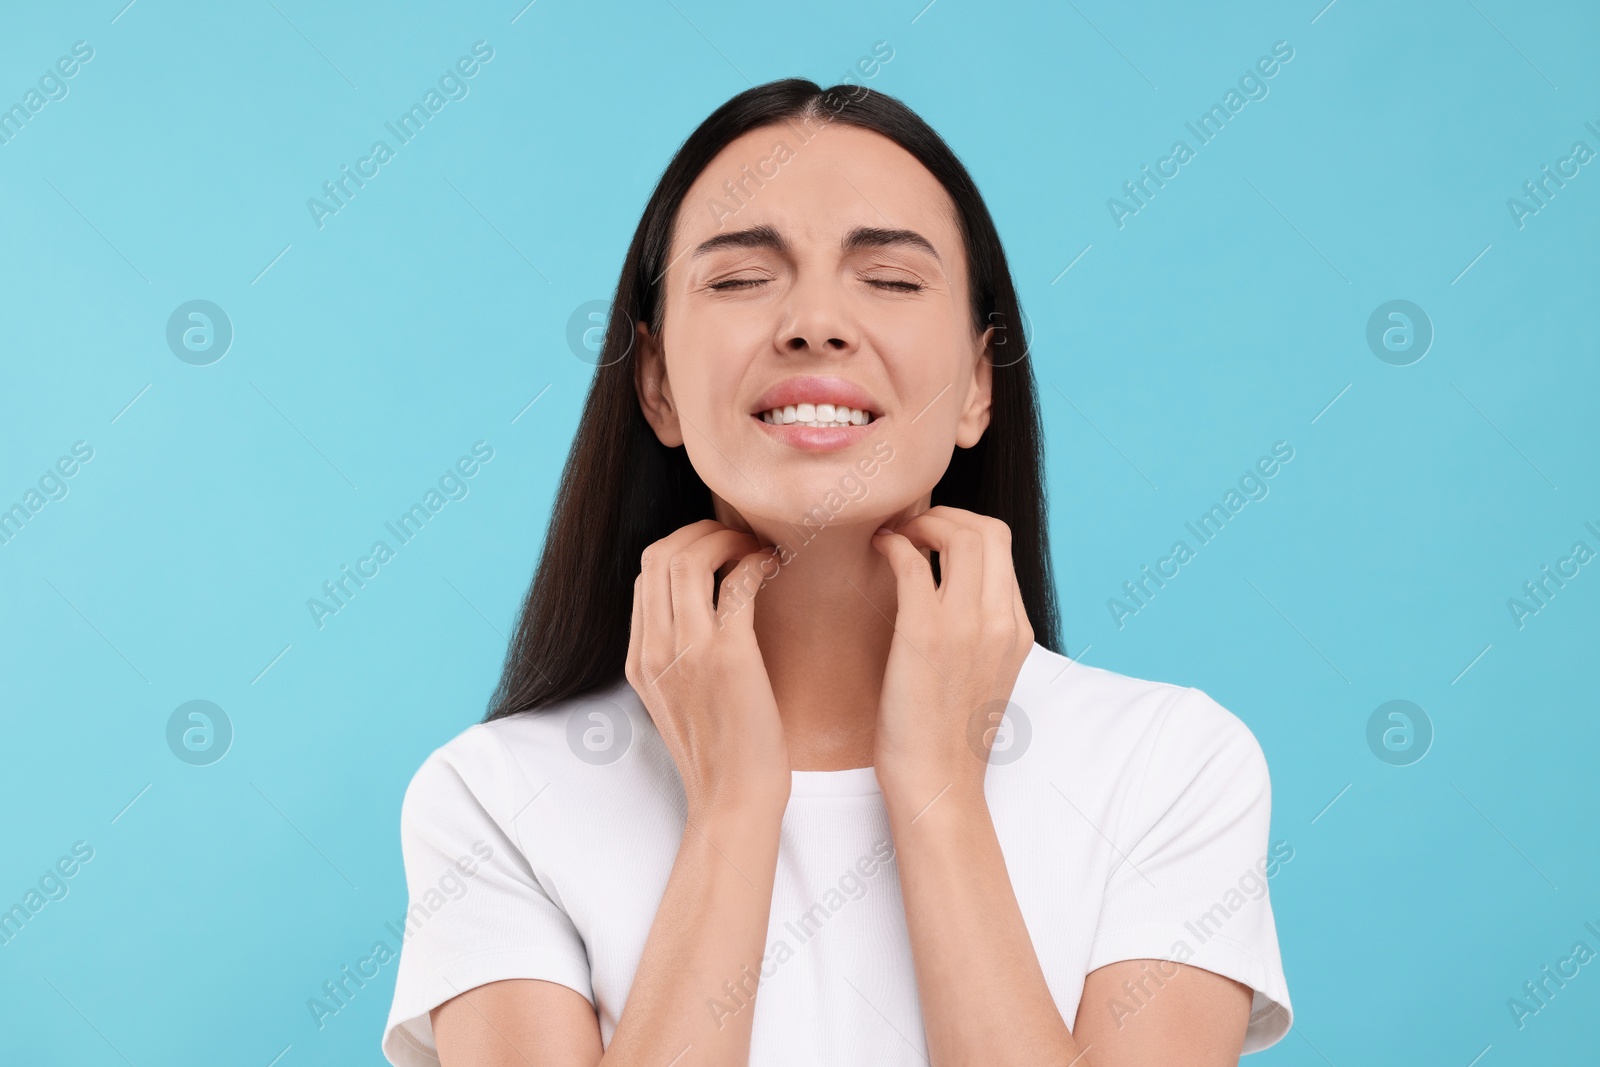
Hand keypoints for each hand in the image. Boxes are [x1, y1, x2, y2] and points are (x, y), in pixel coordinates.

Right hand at [626, 519, 790, 821]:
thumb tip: (697, 611)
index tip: (717, 550)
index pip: (646, 573)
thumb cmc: (721, 753)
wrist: (733, 800)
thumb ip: (675, 657)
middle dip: (703, 532)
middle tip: (738, 539)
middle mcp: (655, 650)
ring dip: (728, 539)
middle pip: (662, 554)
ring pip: (691, 559)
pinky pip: (736, 582)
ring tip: (754, 548)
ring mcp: (687, 652)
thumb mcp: (676, 702)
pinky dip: (755, 562)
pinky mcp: (727, 656)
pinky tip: (772, 567)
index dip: (682, 547)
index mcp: (639, 660)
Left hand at [869, 506, 1035, 801]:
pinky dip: (893, 543)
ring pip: (959, 534)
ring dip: (922, 522)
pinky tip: (878, 551)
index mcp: (1017, 630)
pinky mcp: (925, 634)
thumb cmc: (946, 739)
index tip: (932, 535)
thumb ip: (980, 634)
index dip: (964, 527)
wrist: (938, 785)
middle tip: (913, 527)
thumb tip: (954, 601)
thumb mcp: (984, 677)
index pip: (1003, 547)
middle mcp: (999, 621)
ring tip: (895, 535)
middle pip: (988, 529)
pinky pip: (912, 561)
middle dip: (946, 515)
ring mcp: (965, 625)